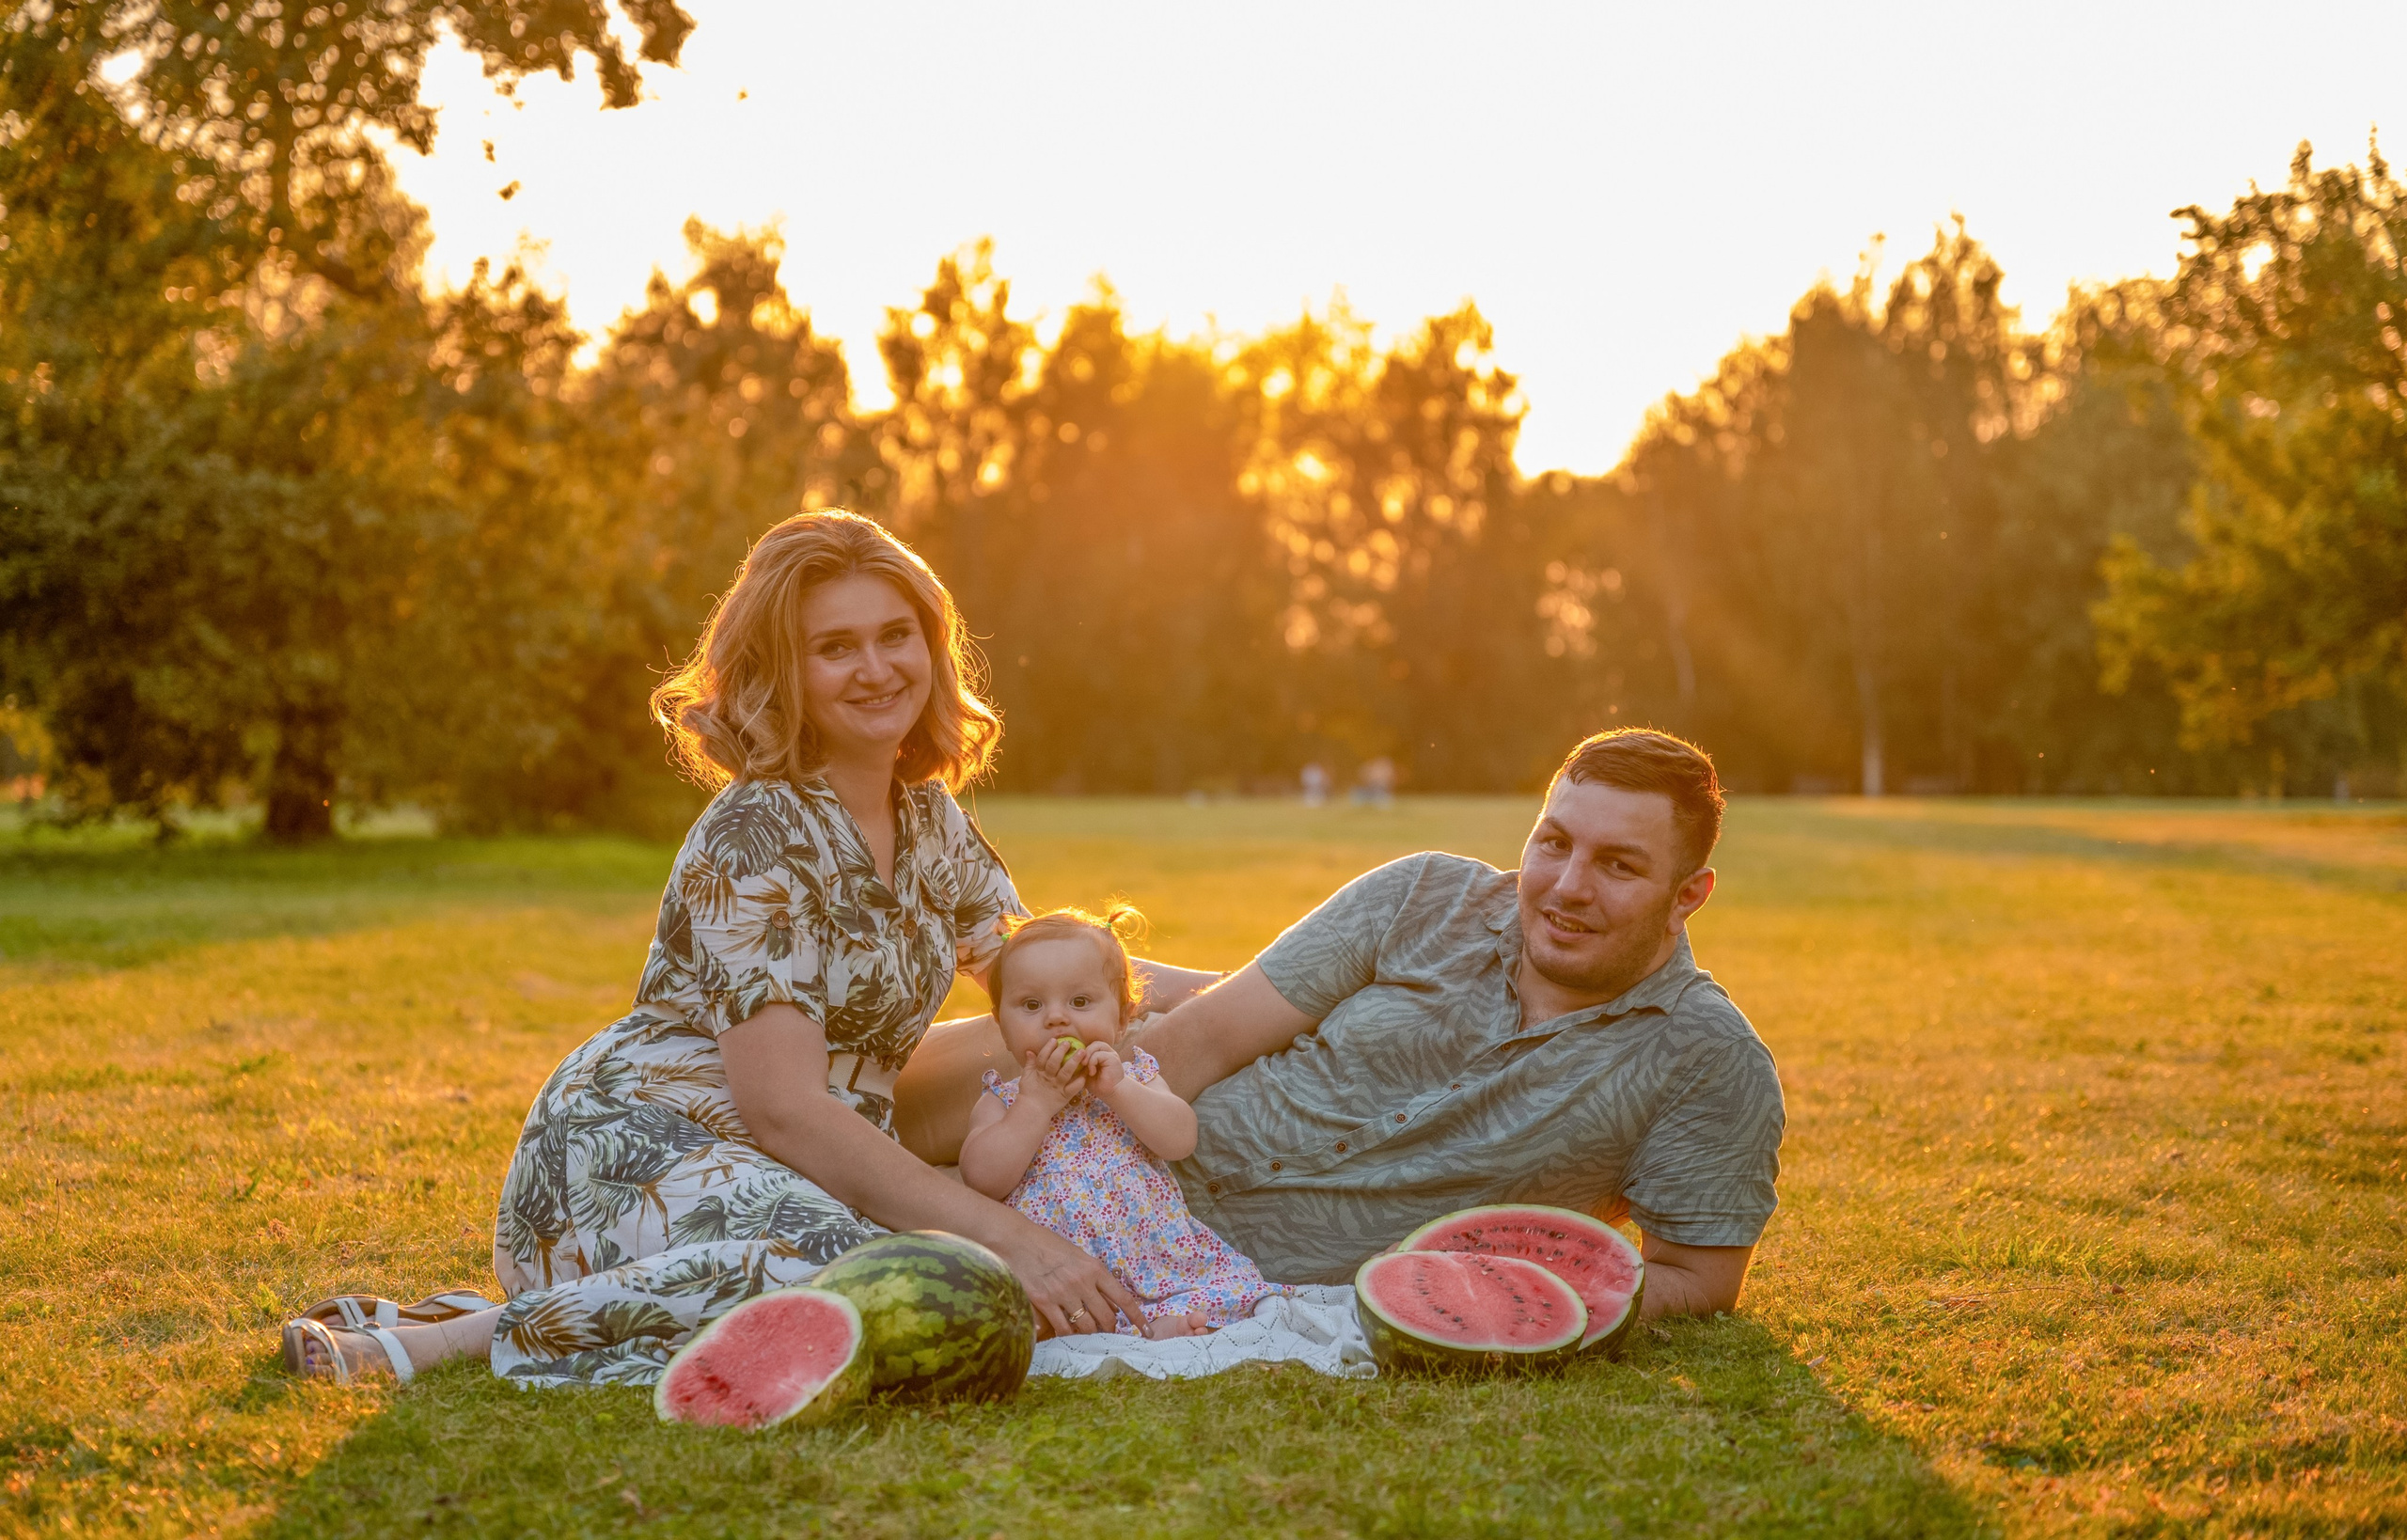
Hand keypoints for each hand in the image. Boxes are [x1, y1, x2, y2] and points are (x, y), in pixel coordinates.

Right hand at [990, 1219, 1142, 1338]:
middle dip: (1110, 1329)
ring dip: (1090, 1335)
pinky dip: (1067, 1335)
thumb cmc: (1048, 1245)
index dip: (1137, 1318)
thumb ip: (1093, 1277)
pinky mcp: (1044, 1302)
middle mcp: (1082, 1283)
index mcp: (1095, 1269)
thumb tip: (1107, 1301)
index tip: (1146, 1330)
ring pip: (1086, 1327)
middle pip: (1106, 1318)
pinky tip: (1067, 1333)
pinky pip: (1063, 1328)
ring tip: (1087, 1335)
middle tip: (1107, 1332)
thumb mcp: (1078, 1256)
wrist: (1017, 1240)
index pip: (1123, 1298)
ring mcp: (1063, 1294)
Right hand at [1019, 1040, 1087, 1116]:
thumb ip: (1029, 1064)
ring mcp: (1057, 1087)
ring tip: (1081, 1052)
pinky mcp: (1064, 1096)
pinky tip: (1085, 1073)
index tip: (1054, 1040)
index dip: (1048, 1048)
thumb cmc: (1029, 1094)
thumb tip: (1029, 1051)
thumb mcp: (1026, 1078)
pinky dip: (1079, 1081)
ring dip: (1074, 1061)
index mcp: (1039, 1073)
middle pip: (1054, 1063)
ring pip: (1066, 1072)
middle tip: (1068, 1043)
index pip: (1043, 1058)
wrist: (1032, 1111)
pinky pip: (1073, 1088)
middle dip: (1061, 1052)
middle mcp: (1048, 1079)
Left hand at [1081, 1041, 1125, 1095]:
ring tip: (1085, 1065)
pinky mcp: (1112, 1058)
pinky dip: (1092, 1062)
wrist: (1111, 1093)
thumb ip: (1082, 1065)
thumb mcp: (1086, 1073)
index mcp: (1102, 1054)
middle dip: (1084, 1051)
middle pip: (1094, 1043)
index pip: (1091, 1045)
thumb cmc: (1099, 1085)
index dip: (1083, 1050)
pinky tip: (1092, 1072)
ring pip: (1096, 1045)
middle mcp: (1107, 1052)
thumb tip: (1070, 1058)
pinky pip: (1098, 1054)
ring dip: (1088, 1055)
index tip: (1076, 1060)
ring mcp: (1111, 1054)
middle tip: (1080, 1063)